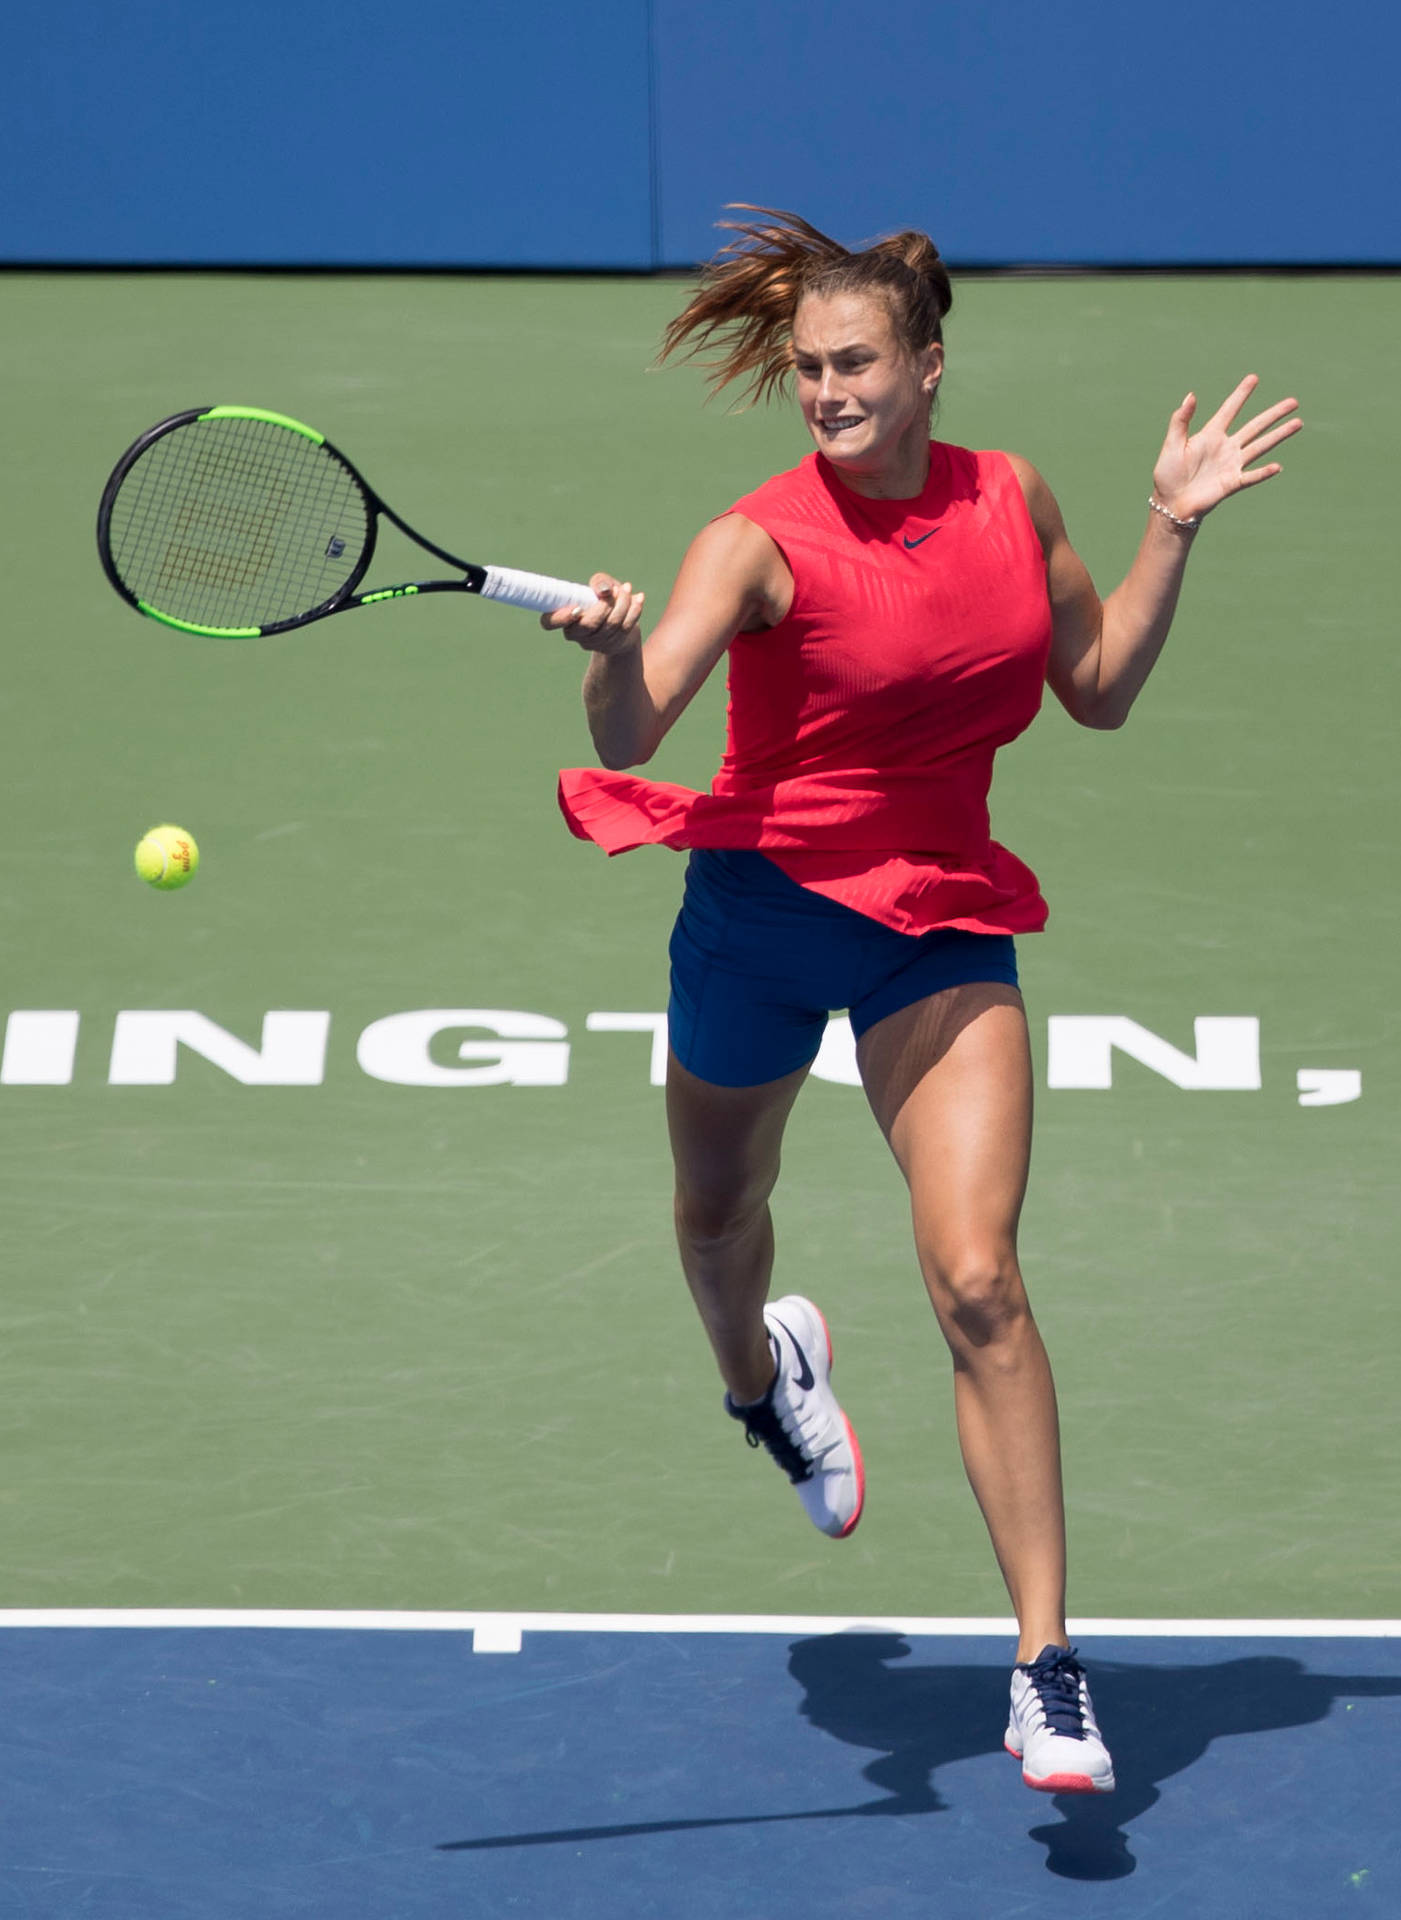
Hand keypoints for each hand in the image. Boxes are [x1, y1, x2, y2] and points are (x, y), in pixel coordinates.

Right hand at [540, 572, 644, 652]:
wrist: (621, 621)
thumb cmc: (603, 599)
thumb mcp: (600, 585)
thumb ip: (599, 581)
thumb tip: (605, 590)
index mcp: (563, 618)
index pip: (549, 623)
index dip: (560, 618)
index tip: (577, 607)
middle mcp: (575, 634)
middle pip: (588, 624)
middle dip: (605, 605)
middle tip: (614, 590)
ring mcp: (593, 643)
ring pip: (610, 625)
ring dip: (623, 604)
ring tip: (627, 588)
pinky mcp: (612, 646)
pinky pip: (625, 628)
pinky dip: (634, 611)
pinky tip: (639, 598)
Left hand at [1151, 375, 1301, 522]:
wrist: (1171, 504)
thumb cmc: (1168, 474)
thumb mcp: (1172, 444)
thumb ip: (1180, 420)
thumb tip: (1190, 395)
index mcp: (1211, 435)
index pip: (1230, 410)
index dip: (1241, 394)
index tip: (1254, 378)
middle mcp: (1226, 447)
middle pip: (1255, 426)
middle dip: (1274, 414)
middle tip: (1293, 401)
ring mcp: (1232, 464)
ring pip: (1260, 446)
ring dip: (1279, 435)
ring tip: (1298, 423)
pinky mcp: (1232, 483)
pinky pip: (1251, 476)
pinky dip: (1263, 472)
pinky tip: (1277, 466)